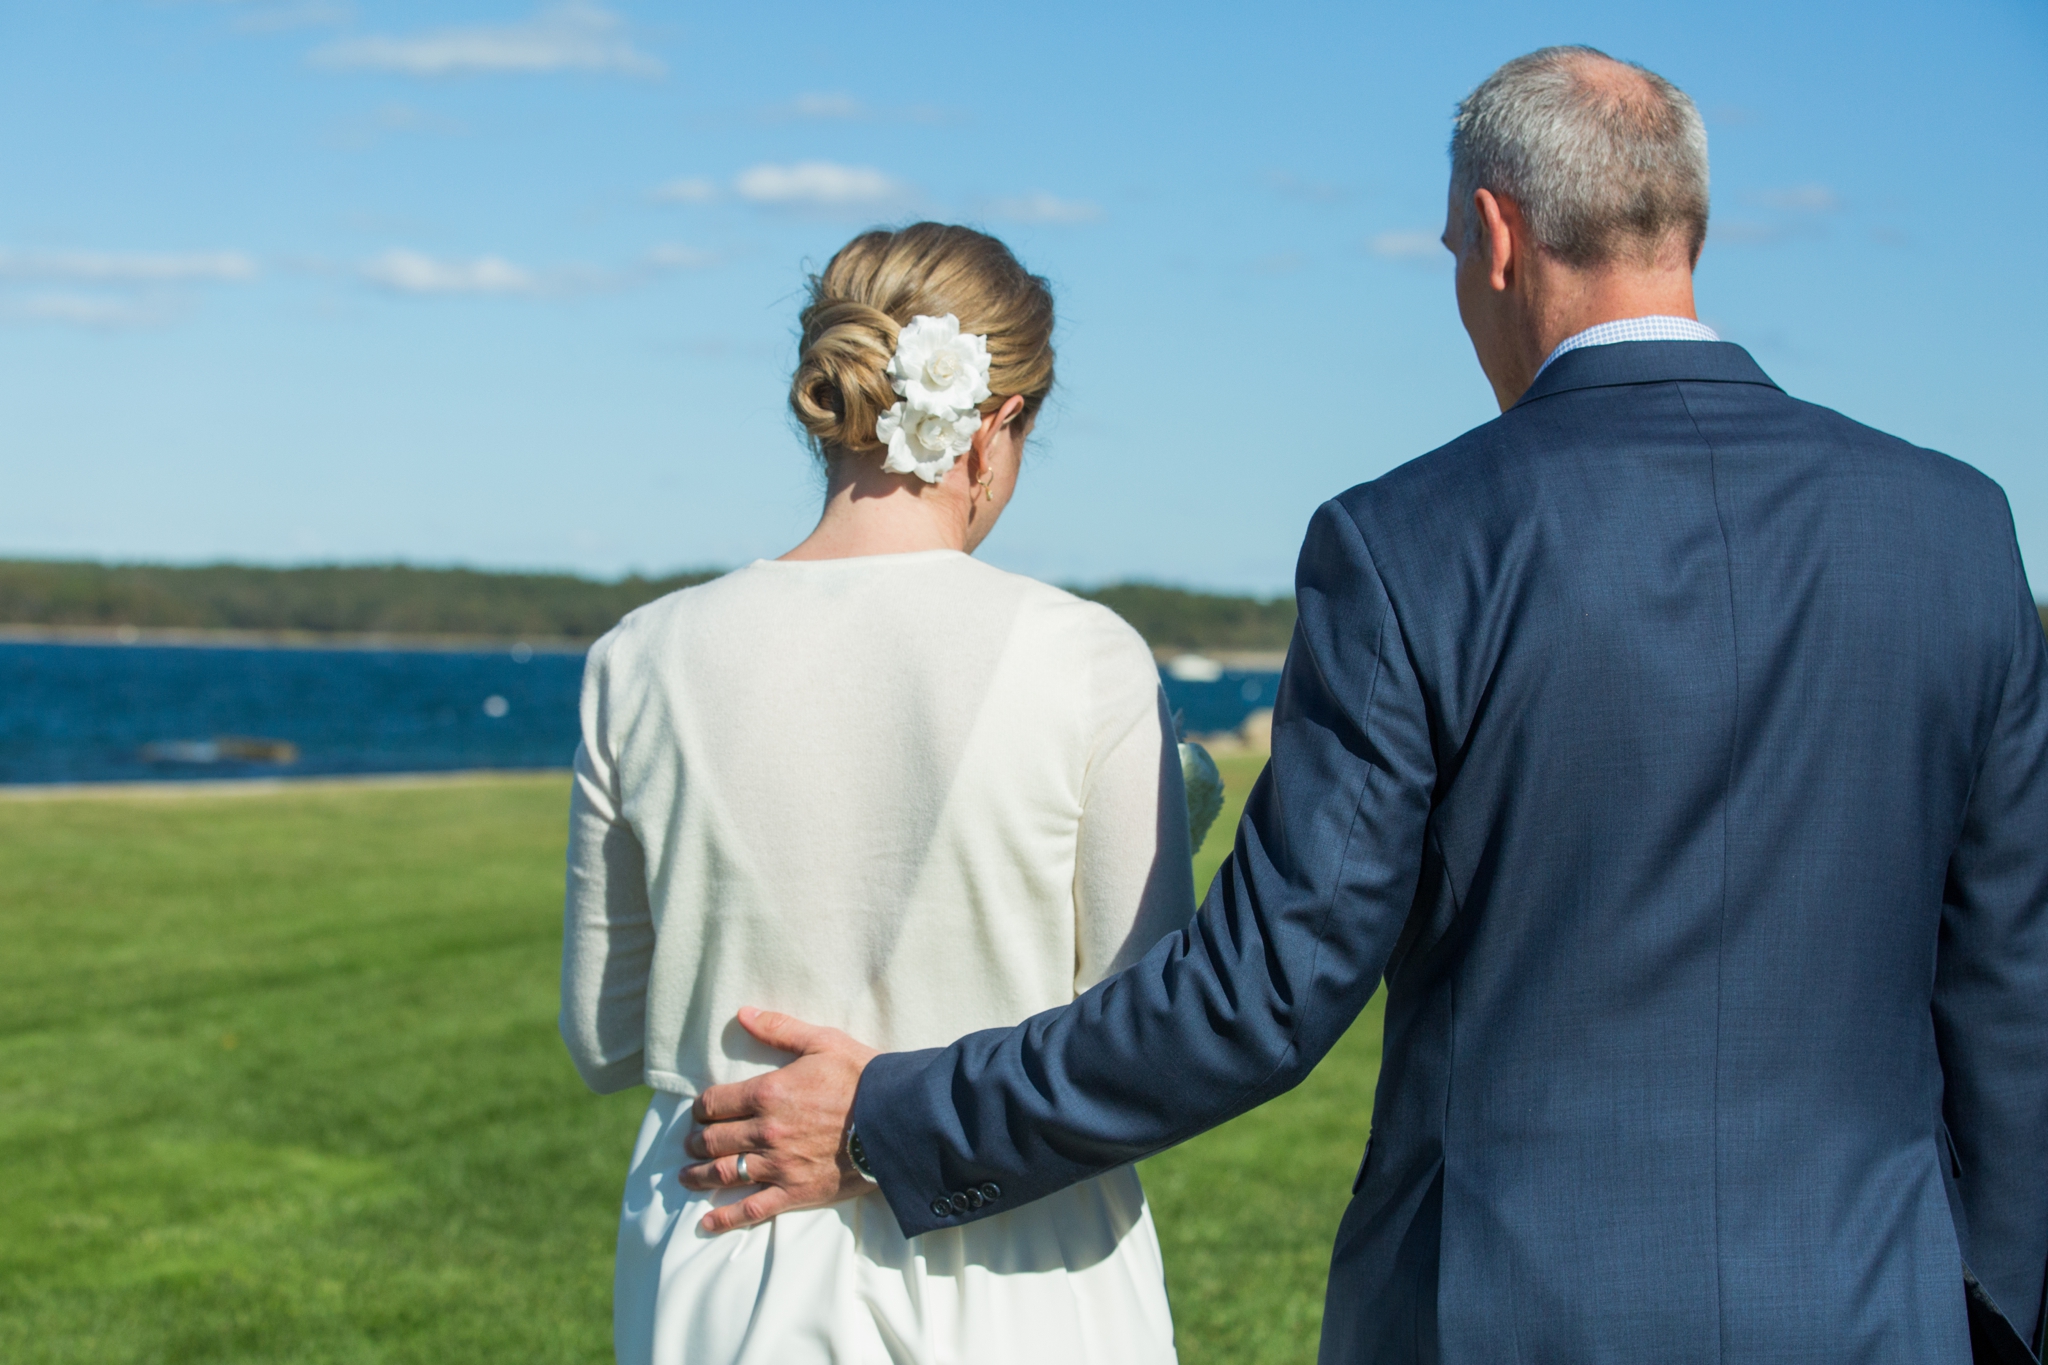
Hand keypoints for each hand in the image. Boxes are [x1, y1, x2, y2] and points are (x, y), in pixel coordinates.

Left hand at [678, 1007, 878, 1233]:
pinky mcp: (795, 1192)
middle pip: (712, 1140)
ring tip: (686, 1177)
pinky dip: (724, 1217)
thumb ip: (778, 1029)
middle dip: (695, 1142)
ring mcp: (778, 1165)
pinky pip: (752, 1209)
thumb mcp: (822, 1042)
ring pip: (723, 1174)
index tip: (699, 1113)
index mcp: (767, 1093)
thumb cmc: (862, 1076)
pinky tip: (706, 1222)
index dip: (700, 1109)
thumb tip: (742, 1014)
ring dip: (698, 1176)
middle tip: (691, 1144)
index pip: (713, 1103)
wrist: (898, 1119)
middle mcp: (765, 1131)